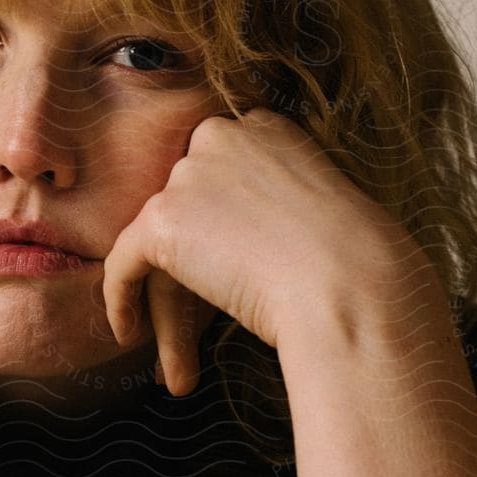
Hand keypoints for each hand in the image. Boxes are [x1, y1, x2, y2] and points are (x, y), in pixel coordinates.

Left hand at [101, 108, 411, 393]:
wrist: (349, 284)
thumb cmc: (356, 264)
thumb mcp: (321, 213)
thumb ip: (276, 206)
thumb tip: (244, 238)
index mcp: (264, 127)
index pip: (218, 172)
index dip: (215, 223)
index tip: (220, 261)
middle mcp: (220, 136)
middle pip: (186, 206)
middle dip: (186, 264)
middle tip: (192, 313)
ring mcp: (189, 175)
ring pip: (158, 241)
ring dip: (162, 299)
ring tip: (162, 349)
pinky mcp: (162, 219)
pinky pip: (123, 262)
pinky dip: (121, 299)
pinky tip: (128, 334)